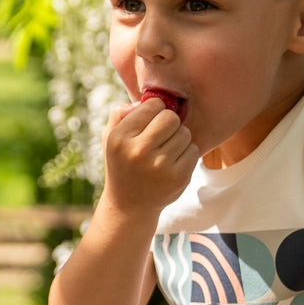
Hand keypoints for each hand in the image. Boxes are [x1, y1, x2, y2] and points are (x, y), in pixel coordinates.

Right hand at [101, 98, 198, 216]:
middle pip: (171, 117)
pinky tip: (173, 163)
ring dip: (179, 138)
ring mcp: (160, 166)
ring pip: (184, 133)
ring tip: (166, 150)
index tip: (150, 121)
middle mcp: (138, 151)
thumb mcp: (110, 138)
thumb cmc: (122, 163)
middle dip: (169, 122)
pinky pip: (193, 150)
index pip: (152, 105)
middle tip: (162, 134)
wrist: (129, 204)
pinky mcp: (178, 177)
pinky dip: (186, 154)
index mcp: (120, 138)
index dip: (155, 110)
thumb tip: (146, 100)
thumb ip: (121, 113)